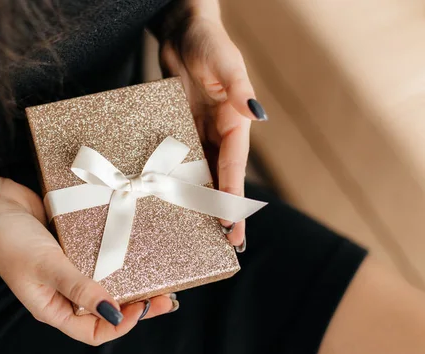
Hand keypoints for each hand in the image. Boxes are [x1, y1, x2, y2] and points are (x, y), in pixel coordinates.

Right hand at [0, 178, 174, 345]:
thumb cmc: (8, 239)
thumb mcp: (47, 267)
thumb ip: (80, 290)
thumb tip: (113, 314)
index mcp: (52, 307)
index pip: (94, 331)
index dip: (121, 324)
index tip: (145, 306)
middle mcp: (62, 292)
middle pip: (105, 307)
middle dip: (136, 303)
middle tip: (167, 294)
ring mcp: (67, 266)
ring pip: (104, 280)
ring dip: (129, 278)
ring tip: (156, 272)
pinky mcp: (70, 243)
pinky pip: (97, 254)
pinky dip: (115, 254)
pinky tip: (132, 245)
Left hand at [156, 10, 266, 246]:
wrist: (181, 31)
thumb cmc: (207, 42)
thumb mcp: (226, 64)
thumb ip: (240, 90)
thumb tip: (258, 115)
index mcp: (235, 123)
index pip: (235, 168)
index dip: (232, 199)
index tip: (231, 226)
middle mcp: (220, 133)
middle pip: (222, 179)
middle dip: (223, 211)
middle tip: (226, 244)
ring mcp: (199, 133)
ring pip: (202, 174)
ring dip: (201, 203)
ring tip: (199, 233)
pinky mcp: (179, 129)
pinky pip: (180, 159)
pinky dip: (178, 180)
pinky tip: (172, 201)